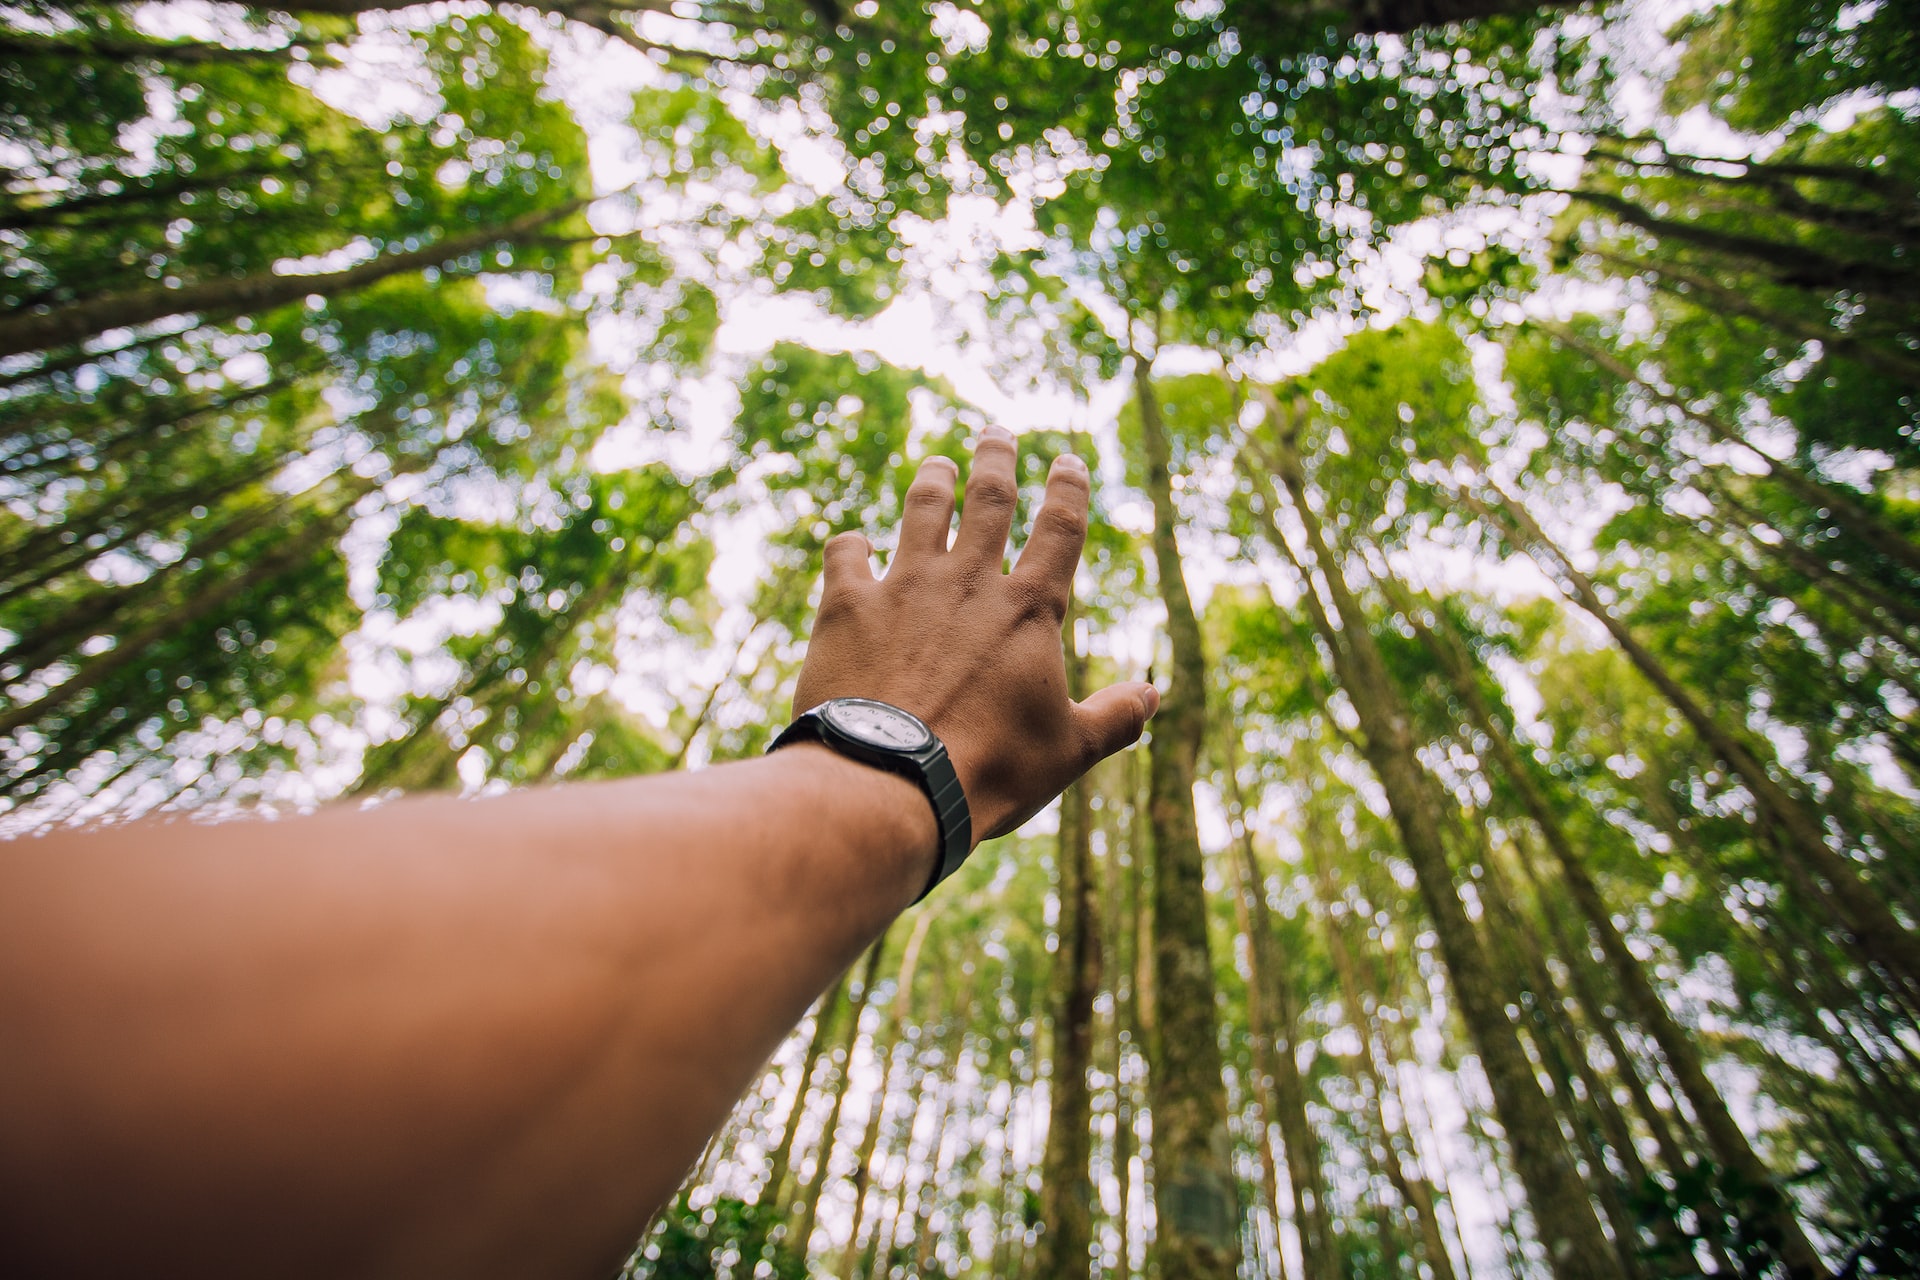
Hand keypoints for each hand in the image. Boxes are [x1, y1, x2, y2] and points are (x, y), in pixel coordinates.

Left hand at [792, 425, 1159, 842]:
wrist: (891, 779)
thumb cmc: (989, 770)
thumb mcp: (1067, 751)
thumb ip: (1115, 718)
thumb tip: (1153, 694)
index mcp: (1028, 610)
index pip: (1060, 531)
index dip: (1068, 490)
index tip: (1069, 461)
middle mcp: (968, 582)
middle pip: (988, 499)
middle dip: (995, 460)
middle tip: (995, 432)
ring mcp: (904, 587)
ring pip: (921, 511)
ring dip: (931, 483)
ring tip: (936, 464)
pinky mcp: (846, 606)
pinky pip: (846, 556)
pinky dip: (850, 544)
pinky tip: (853, 543)